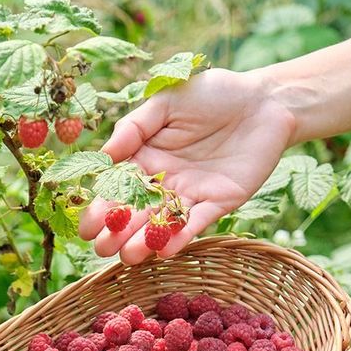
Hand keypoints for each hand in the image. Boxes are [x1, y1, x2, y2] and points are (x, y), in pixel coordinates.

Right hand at [79, 68, 297, 263]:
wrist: (263, 101)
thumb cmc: (212, 93)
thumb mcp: (167, 101)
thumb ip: (135, 127)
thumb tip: (105, 154)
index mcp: (145, 157)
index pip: (117, 188)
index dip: (101, 208)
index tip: (86, 227)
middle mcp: (165, 181)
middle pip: (136, 212)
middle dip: (117, 233)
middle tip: (101, 249)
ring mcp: (191, 194)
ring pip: (163, 223)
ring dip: (145, 242)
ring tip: (129, 257)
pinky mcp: (219, 202)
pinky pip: (196, 223)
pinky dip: (181, 237)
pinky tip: (164, 251)